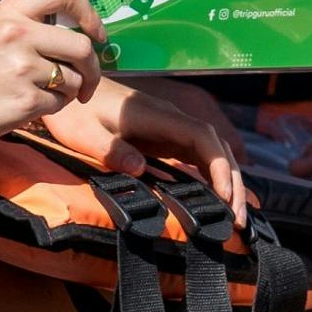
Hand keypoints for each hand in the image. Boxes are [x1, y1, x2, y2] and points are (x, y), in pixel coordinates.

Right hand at [0, 0, 106, 144]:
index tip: (94, 34)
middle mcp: (17, 34)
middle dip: (93, 68)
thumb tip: (78, 31)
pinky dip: (50, 109)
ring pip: (74, 80)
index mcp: (8, 11)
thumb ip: (27, 23)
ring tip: (39, 94)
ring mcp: (21, 69)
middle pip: (82, 46)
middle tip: (87, 81)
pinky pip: (58, 105)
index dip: (89, 13)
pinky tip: (25, 107)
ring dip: (67, 91)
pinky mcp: (23, 102)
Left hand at [39, 76, 250, 215]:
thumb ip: (111, 150)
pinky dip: (213, 178)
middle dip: (233, 182)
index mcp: (157, 117)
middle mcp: (172, 121)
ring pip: (212, 153)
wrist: (71, 91)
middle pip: (217, 147)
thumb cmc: (76, 112)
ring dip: (228, 182)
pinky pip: (199, 157)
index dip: (218, 166)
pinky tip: (218, 200)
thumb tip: (139, 170)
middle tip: (240, 220)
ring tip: (235, 217)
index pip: (203, 137)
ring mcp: (172, 129)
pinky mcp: (166, 138)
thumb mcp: (85, 133)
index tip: (225, 196)